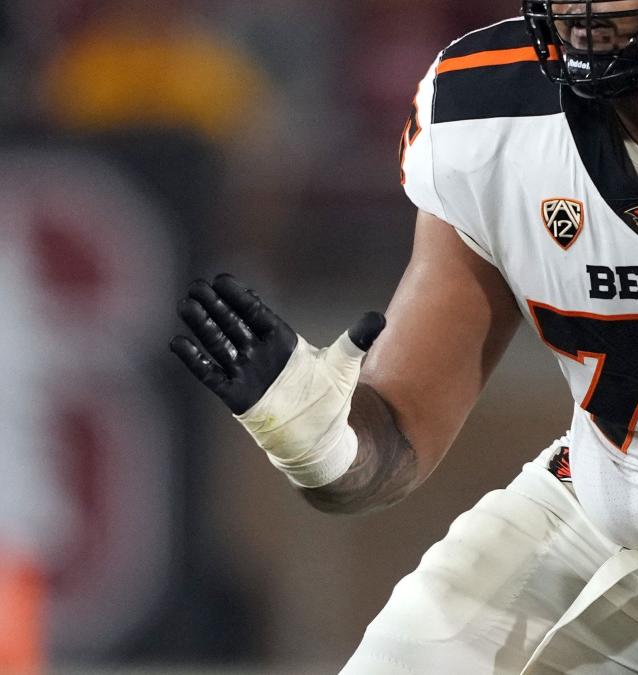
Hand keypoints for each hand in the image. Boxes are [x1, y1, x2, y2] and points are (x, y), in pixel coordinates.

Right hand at [170, 274, 384, 414]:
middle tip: (195, 285)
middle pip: (233, 325)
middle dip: (214, 306)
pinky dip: (195, 360)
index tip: (222, 279)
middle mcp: (261, 355)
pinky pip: (211, 375)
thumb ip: (357, 339)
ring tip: (185, 305)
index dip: (238, 297)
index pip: (256, 314)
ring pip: (219, 344)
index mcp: (283, 342)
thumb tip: (379, 317)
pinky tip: (178, 342)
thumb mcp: (344, 365)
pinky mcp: (237, 397)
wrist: (320, 438)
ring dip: (202, 326)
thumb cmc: (331, 400)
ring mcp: (247, 375)